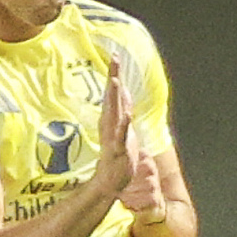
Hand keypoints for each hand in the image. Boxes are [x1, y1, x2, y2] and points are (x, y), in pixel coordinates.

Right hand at [97, 58, 165, 223]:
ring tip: (115, 82)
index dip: (114, 74)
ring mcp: (114, 136)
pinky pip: (120, 136)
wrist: (111, 180)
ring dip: (113, 98)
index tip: (115, 56)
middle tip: (114, 60)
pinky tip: (126, 116)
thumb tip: (121, 90)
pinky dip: (122, 125)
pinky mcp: (118, 150)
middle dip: (113, 77)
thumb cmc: (117, 153)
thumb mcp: (121, 126)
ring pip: (114, 114)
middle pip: (111, 97)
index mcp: (111, 118)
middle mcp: (110, 124)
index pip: (112, 93)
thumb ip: (121, 108)